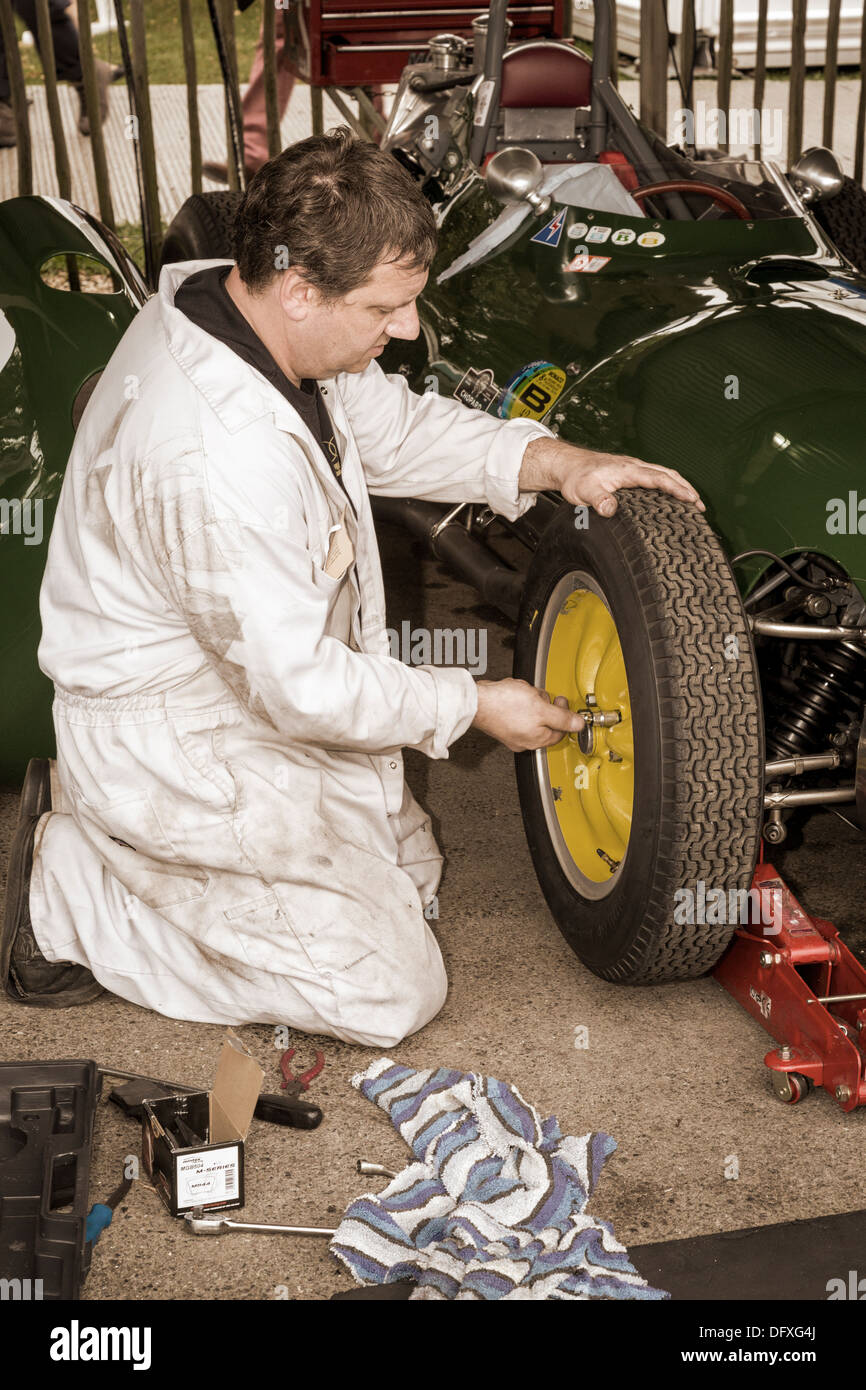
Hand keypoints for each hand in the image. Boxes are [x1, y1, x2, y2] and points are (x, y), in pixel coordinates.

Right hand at [473, 679, 582, 751]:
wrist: (477, 701)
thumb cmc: (504, 705)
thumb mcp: (541, 708)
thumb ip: (562, 718)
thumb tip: (579, 724)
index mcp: (537, 740)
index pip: (560, 731)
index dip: (565, 715)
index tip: (562, 702)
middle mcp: (525, 740)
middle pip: (545, 721)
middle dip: (544, 704)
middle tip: (538, 695)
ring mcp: (512, 732)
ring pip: (532, 713)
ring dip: (530, 699)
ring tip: (523, 693)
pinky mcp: (503, 722)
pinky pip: (518, 710)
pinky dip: (518, 700)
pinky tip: (513, 693)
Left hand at [519, 437, 704, 515]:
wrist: (568, 465)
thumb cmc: (576, 477)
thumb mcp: (584, 492)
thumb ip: (598, 500)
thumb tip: (610, 509)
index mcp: (628, 470)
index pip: (659, 478)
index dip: (677, 489)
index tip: (692, 500)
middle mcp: (635, 467)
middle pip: (668, 474)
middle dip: (687, 489)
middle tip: (701, 506)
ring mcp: (634, 469)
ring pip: (664, 474)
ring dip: (680, 486)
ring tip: (694, 503)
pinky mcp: (631, 473)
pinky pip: (656, 476)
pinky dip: (669, 485)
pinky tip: (671, 497)